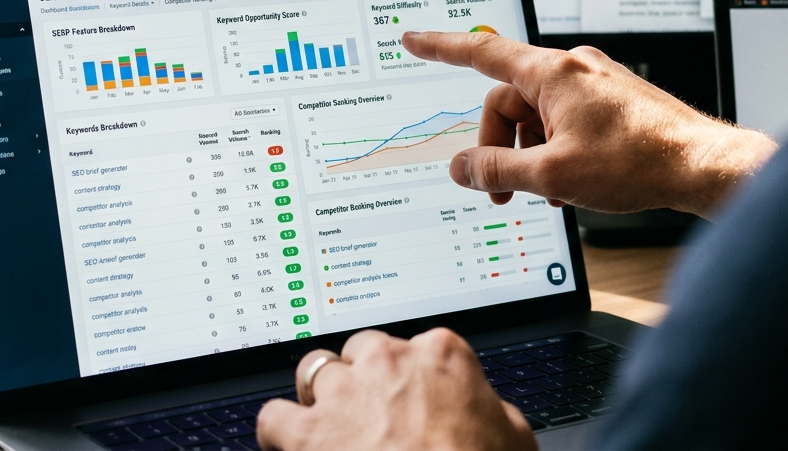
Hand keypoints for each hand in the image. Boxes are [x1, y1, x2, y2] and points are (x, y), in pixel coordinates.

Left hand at [256, 328, 535, 450]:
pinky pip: (274, 417)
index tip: (409, 395)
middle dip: (363, 379)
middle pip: (361, 351)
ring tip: (330, 425)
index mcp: (440, 353)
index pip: (414, 345)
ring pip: (315, 372)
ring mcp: (345, 393)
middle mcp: (387, 362)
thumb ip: (489, 406)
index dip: (409, 375)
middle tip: (372, 413)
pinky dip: (279, 430)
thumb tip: (488, 410)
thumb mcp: (513, 434)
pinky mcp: (308, 433)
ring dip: (321, 398)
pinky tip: (289, 443)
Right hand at [402, 31, 777, 217]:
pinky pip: (566, 119)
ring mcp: (596, 82)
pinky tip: (568, 184)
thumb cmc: (638, 161)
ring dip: (530, 152)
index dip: (441, 47)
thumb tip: (462, 168)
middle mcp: (573, 68)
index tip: (414, 39)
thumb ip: (497, 171)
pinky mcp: (613, 100)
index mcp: (553, 72)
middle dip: (499, 145)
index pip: (482, 53)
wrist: (701, 165)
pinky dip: (556, 149)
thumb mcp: (551, 175)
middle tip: (500, 192)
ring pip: (538, 114)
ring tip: (545, 193)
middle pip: (509, 100)